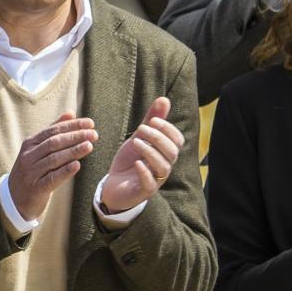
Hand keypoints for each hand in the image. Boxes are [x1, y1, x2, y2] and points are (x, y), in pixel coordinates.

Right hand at [7, 113, 96, 221]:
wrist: (14, 199)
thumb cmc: (31, 171)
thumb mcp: (37, 149)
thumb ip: (53, 131)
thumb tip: (70, 113)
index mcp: (30, 144)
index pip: (53, 131)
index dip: (72, 126)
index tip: (90, 123)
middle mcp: (29, 156)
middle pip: (54, 143)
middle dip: (75, 136)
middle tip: (93, 134)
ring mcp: (31, 172)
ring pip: (54, 159)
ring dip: (73, 151)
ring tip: (89, 146)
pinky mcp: (36, 188)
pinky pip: (51, 178)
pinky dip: (64, 171)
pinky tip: (77, 166)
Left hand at [101, 97, 183, 213]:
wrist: (113, 186)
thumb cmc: (129, 161)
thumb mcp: (139, 137)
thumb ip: (151, 120)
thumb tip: (164, 98)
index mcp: (165, 153)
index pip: (178, 141)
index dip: (168, 129)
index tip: (153, 120)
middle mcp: (164, 167)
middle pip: (172, 152)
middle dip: (158, 138)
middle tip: (141, 129)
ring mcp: (155, 180)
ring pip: (163, 167)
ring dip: (150, 151)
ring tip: (135, 142)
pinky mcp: (144, 191)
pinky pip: (150, 183)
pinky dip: (144, 172)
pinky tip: (136, 162)